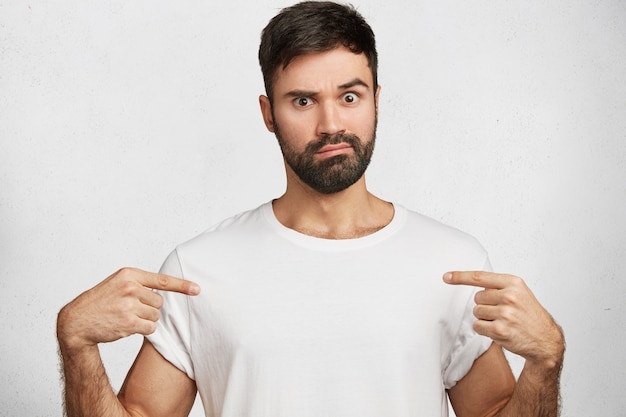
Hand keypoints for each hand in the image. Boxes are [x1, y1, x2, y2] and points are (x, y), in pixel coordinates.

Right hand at [57, 268, 199, 351]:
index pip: (163, 280)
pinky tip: (126, 326)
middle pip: (159, 302)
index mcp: (129, 274)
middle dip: (149, 308)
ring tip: (125, 316)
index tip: (197, 289)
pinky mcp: (129, 323)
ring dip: (145, 320)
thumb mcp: (117, 283)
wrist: (77, 321)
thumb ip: (139, 283)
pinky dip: (143, 330)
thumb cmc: (100, 301)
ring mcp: (130, 305)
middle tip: (129, 309)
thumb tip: (164, 292)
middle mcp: (131, 288)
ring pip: (155, 316)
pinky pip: (150, 328)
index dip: (183, 285)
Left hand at [444, 271, 563, 368]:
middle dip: (485, 306)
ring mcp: (505, 313)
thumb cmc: (530, 316)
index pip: (480, 277)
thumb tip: (472, 281)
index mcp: (514, 283)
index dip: (460, 276)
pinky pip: (478, 326)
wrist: (546, 340)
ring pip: (476, 312)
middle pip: (477, 298)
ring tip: (503, 322)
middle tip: (503, 313)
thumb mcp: (520, 293)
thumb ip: (499, 286)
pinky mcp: (500, 329)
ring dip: (485, 319)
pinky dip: (484, 330)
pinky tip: (500, 331)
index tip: (446, 276)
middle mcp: (510, 296)